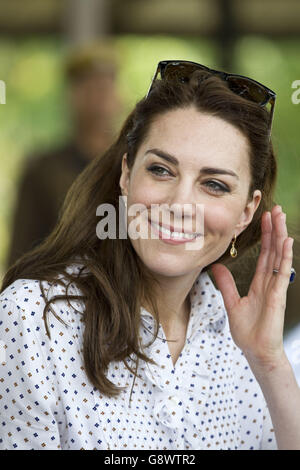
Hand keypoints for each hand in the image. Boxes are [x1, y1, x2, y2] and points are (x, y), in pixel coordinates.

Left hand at [211, 205, 293, 372]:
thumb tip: (216, 267)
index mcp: (260, 283)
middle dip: (274, 229)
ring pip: (278, 256)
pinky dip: (284, 256)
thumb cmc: (248, 332)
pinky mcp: (278, 295)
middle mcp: (269, 282)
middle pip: (273, 250)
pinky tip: (286, 241)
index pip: (264, 255)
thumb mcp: (232, 302)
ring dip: (280, 236)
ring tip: (280, 216)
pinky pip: (282, 272)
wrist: (256, 351)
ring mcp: (275, 287)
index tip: (264, 219)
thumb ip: (226, 284)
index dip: (265, 237)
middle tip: (275, 209)